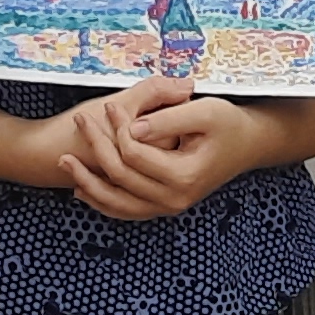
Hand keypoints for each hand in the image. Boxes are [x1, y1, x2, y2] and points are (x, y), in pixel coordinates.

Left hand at [47, 75, 261, 221]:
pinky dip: (103, 201)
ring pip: (117, 202)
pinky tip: (83, 189)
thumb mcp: (204, 112)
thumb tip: (132, 129)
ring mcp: (168, 207)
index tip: (109, 104)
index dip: (117, 127)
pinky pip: (126, 210)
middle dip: (95, 147)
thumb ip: (167, 118)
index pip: (134, 154)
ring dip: (89, 183)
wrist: (248, 144)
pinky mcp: (163, 206)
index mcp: (183, 176)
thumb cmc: (228, 124)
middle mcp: (174, 199)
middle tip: (80, 119)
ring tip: (66, 161)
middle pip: (120, 176)